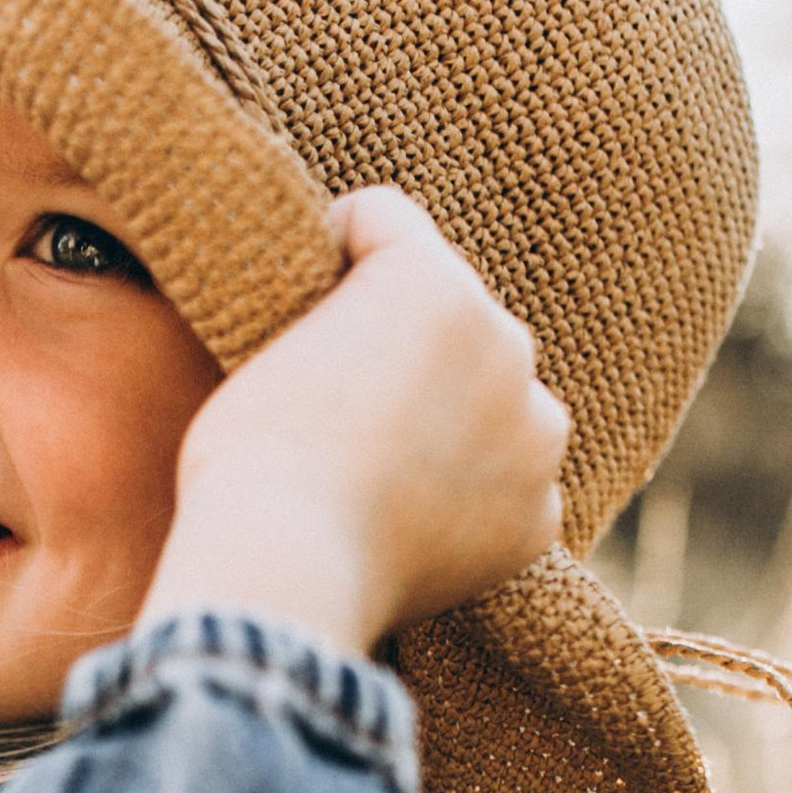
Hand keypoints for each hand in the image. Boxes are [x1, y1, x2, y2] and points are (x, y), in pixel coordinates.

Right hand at [142, 188, 568, 653]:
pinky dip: (470, 502)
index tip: (302, 308)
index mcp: (436, 279)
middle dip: (408, 345)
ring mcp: (533, 433)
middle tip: (340, 406)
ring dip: (455, 419)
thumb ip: (334, 306)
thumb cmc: (253, 455)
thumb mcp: (268, 337)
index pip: (382, 225)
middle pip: (451, 318)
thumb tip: (352, 319)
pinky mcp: (538, 515)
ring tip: (380, 470)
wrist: (284, 567)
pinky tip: (408, 523)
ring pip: (495, 401)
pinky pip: (507, 486)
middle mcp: (507, 341)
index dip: (330, 256)